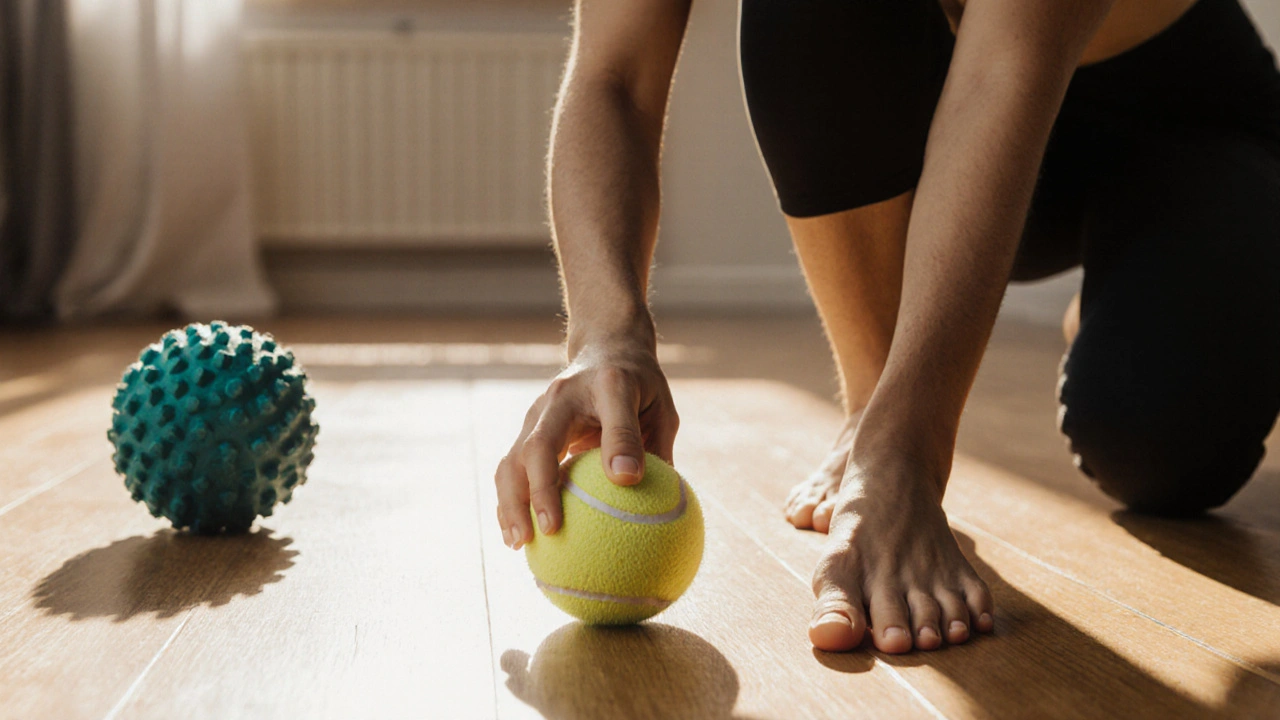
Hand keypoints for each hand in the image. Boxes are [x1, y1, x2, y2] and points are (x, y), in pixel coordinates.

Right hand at [494, 338, 678, 548]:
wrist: (604, 348)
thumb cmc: (640, 388)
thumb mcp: (660, 408)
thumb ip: (654, 447)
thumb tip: (658, 506)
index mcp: (608, 384)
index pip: (613, 414)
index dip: (617, 444)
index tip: (625, 480)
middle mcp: (561, 396)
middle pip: (538, 444)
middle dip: (538, 490)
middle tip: (549, 531)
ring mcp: (537, 412)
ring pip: (512, 459)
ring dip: (511, 502)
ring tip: (519, 544)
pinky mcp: (526, 428)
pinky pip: (510, 468)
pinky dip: (509, 502)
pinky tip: (517, 536)